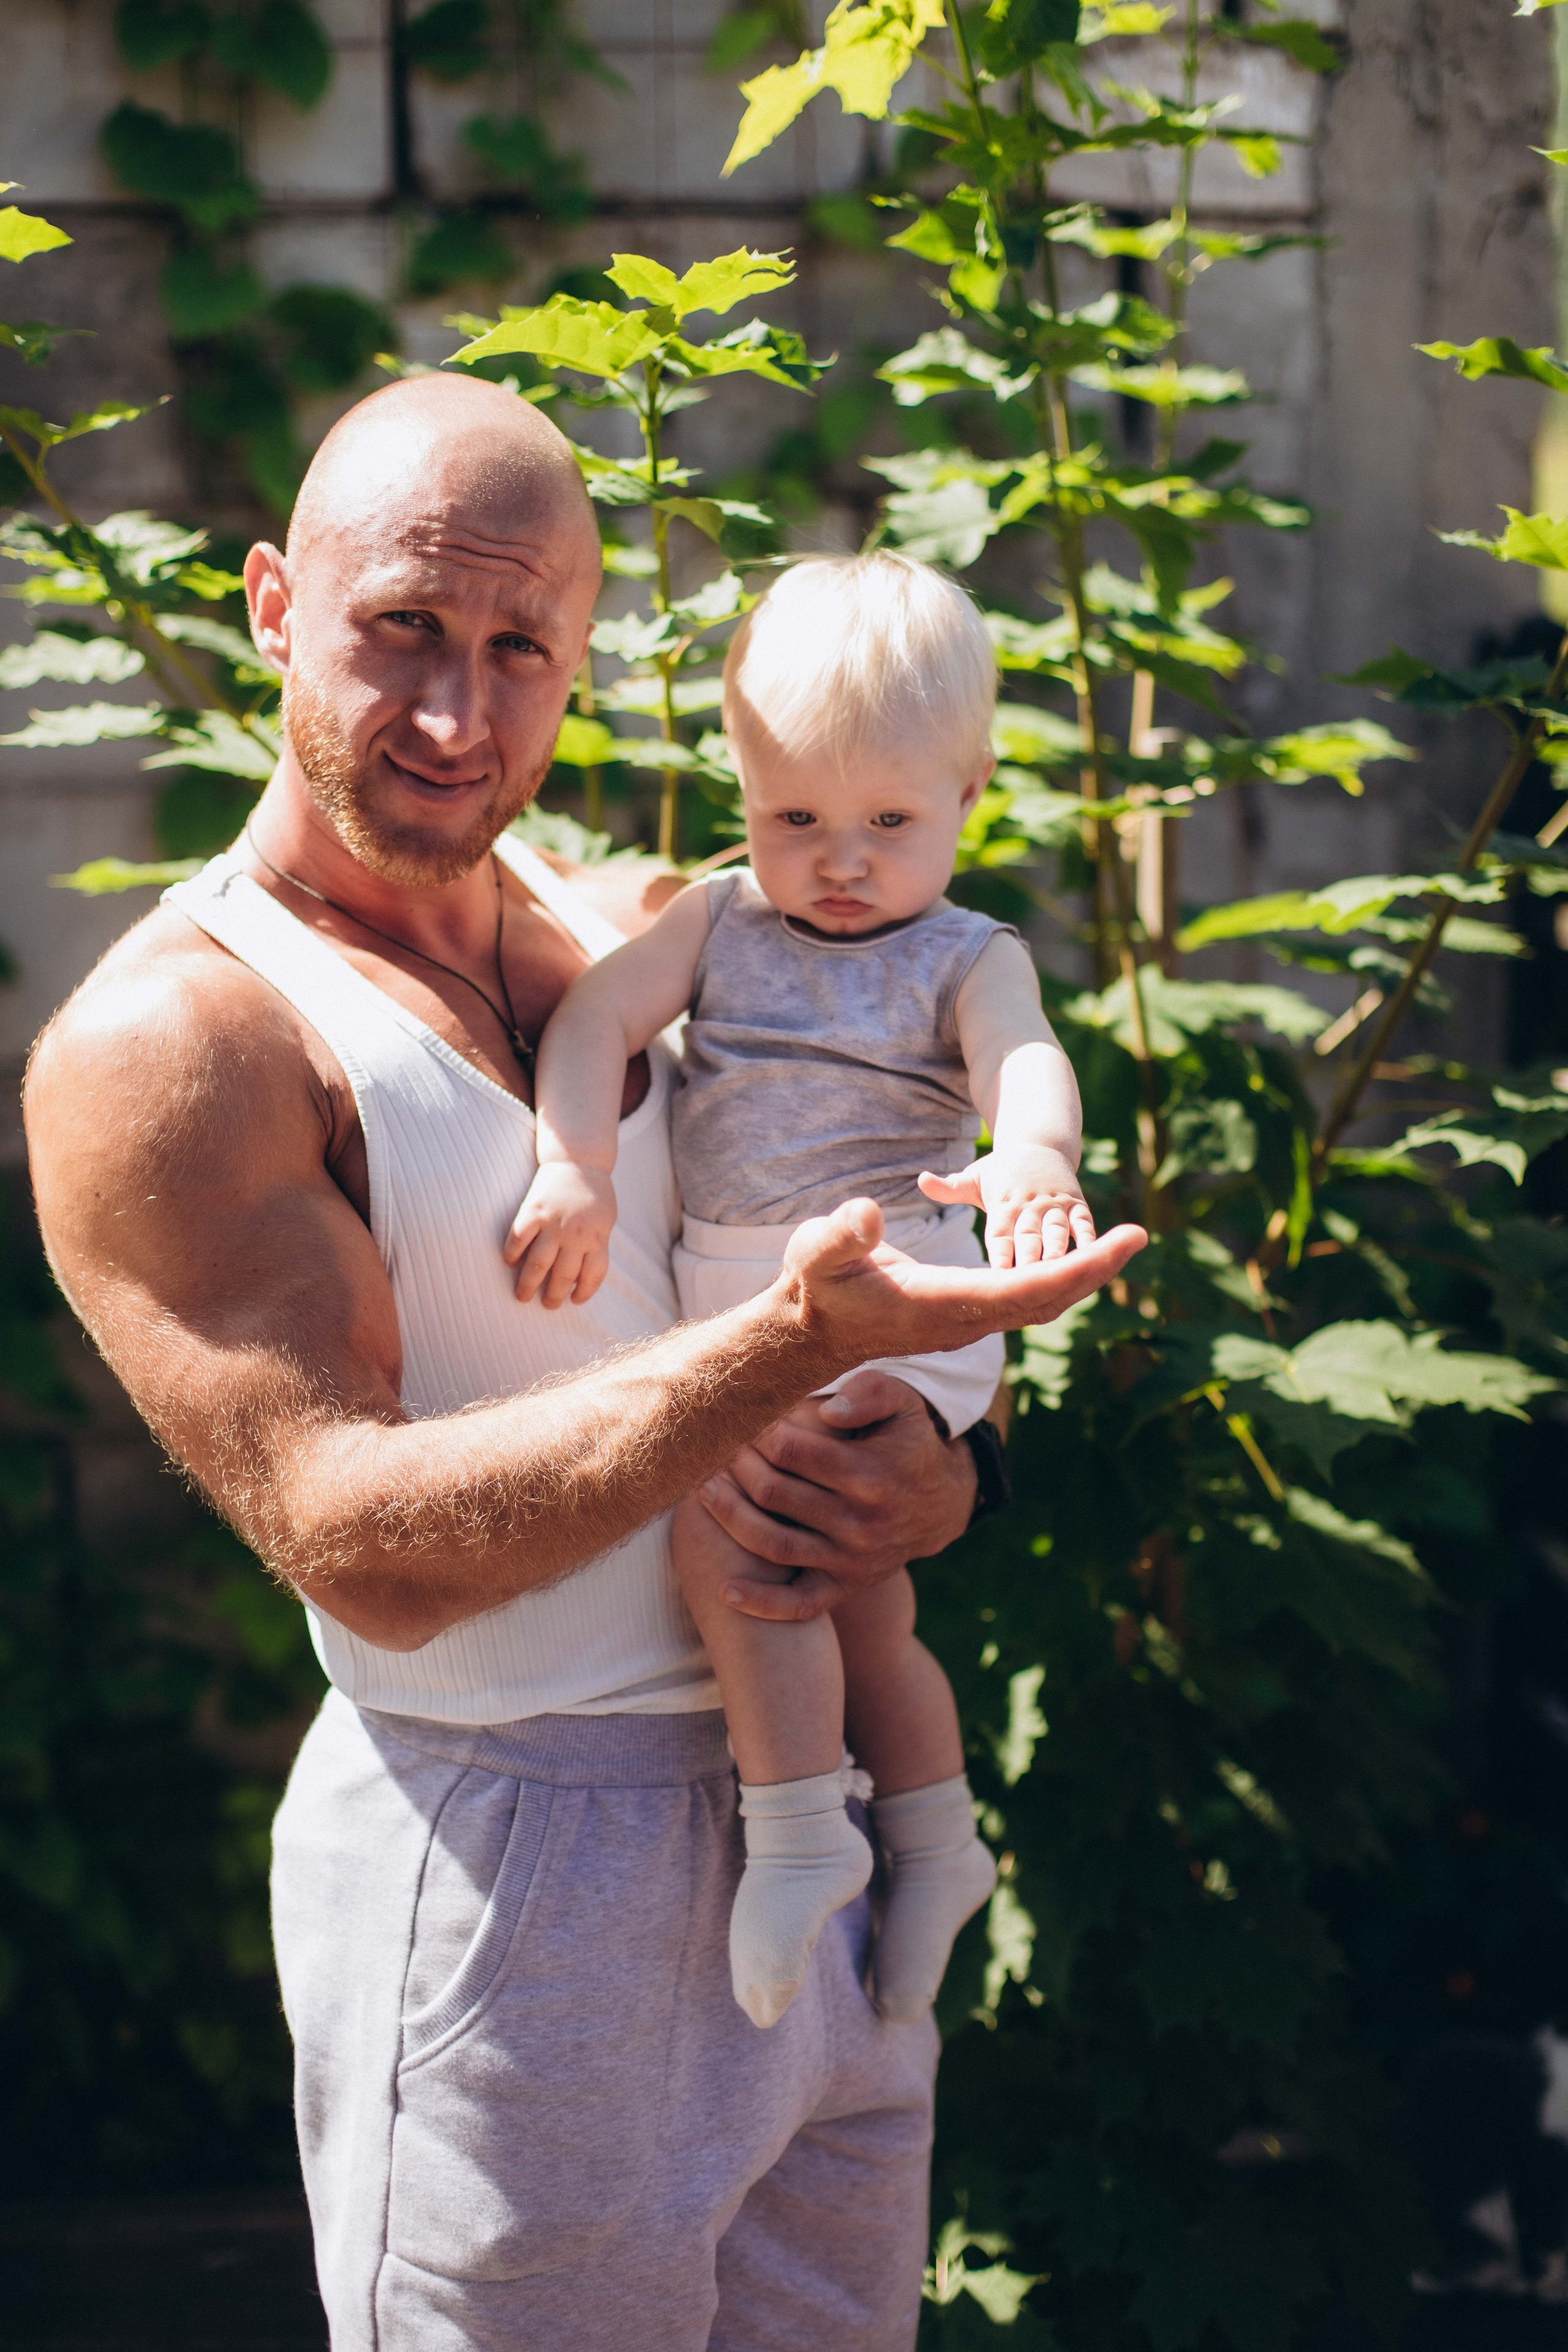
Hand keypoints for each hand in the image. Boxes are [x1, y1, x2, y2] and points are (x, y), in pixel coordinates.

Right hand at [503, 1161, 615, 1307]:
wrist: (579, 1160)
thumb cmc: (595, 1193)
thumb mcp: (606, 1220)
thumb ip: (596, 1245)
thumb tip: (584, 1275)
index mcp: (597, 1238)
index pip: (593, 1276)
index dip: (584, 1292)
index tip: (574, 1301)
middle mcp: (575, 1235)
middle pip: (562, 1276)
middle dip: (553, 1297)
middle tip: (547, 1306)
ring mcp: (552, 1224)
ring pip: (537, 1265)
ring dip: (528, 1285)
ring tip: (522, 1297)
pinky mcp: (533, 1212)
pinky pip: (518, 1240)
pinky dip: (512, 1254)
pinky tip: (510, 1263)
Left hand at [698, 1370, 978, 1621]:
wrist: (941, 1506)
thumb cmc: (908, 1443)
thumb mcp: (903, 1404)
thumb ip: (870, 1393)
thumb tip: (829, 1411)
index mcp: (870, 1473)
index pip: (789, 1449)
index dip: (756, 1431)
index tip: (742, 1419)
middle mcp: (860, 1522)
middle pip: (772, 1493)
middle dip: (736, 1465)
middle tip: (717, 1448)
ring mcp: (851, 1559)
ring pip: (772, 1544)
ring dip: (729, 1517)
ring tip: (703, 1491)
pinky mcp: (845, 1585)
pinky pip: (798, 1603)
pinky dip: (761, 1603)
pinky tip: (725, 1590)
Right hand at [772, 1196, 1143, 1376]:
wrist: (810, 1334)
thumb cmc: (812, 1288)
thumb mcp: (814, 1253)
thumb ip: (841, 1235)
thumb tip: (871, 1212)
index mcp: (941, 1305)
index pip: (1026, 1291)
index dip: (1080, 1268)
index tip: (1124, 1242)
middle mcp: (964, 1321)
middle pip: (1047, 1300)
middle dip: (1094, 1270)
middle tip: (1139, 1236)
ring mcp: (968, 1322)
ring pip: (1040, 1303)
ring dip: (1082, 1276)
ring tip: (1124, 1243)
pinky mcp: (965, 1314)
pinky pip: (1025, 1301)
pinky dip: (1059, 1279)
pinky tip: (1080, 1261)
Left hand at [918, 1143, 1096, 1265]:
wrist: (1039, 1145)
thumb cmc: (1000, 1172)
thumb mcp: (974, 1177)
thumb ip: (950, 1187)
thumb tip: (920, 1179)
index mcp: (1002, 1204)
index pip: (999, 1235)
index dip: (999, 1254)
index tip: (995, 1276)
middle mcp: (1029, 1206)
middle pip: (1029, 1238)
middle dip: (1029, 1261)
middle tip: (1028, 1288)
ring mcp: (1055, 1206)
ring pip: (1058, 1233)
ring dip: (1059, 1254)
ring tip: (1060, 1277)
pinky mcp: (1077, 1205)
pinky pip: (1085, 1224)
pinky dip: (1090, 1241)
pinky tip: (1094, 1262)